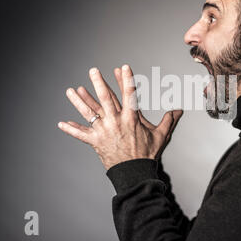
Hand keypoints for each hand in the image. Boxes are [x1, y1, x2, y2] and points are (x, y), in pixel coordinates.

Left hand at [58, 65, 182, 169]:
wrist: (134, 173)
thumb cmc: (146, 154)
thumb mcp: (160, 136)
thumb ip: (168, 121)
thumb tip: (179, 111)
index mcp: (131, 118)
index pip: (129, 94)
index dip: (126, 79)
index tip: (123, 67)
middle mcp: (116, 122)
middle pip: (105, 98)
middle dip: (98, 83)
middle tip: (93, 71)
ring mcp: (104, 131)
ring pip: (89, 113)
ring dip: (79, 101)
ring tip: (71, 91)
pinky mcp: (96, 142)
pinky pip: (81, 134)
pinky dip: (71, 129)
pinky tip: (62, 123)